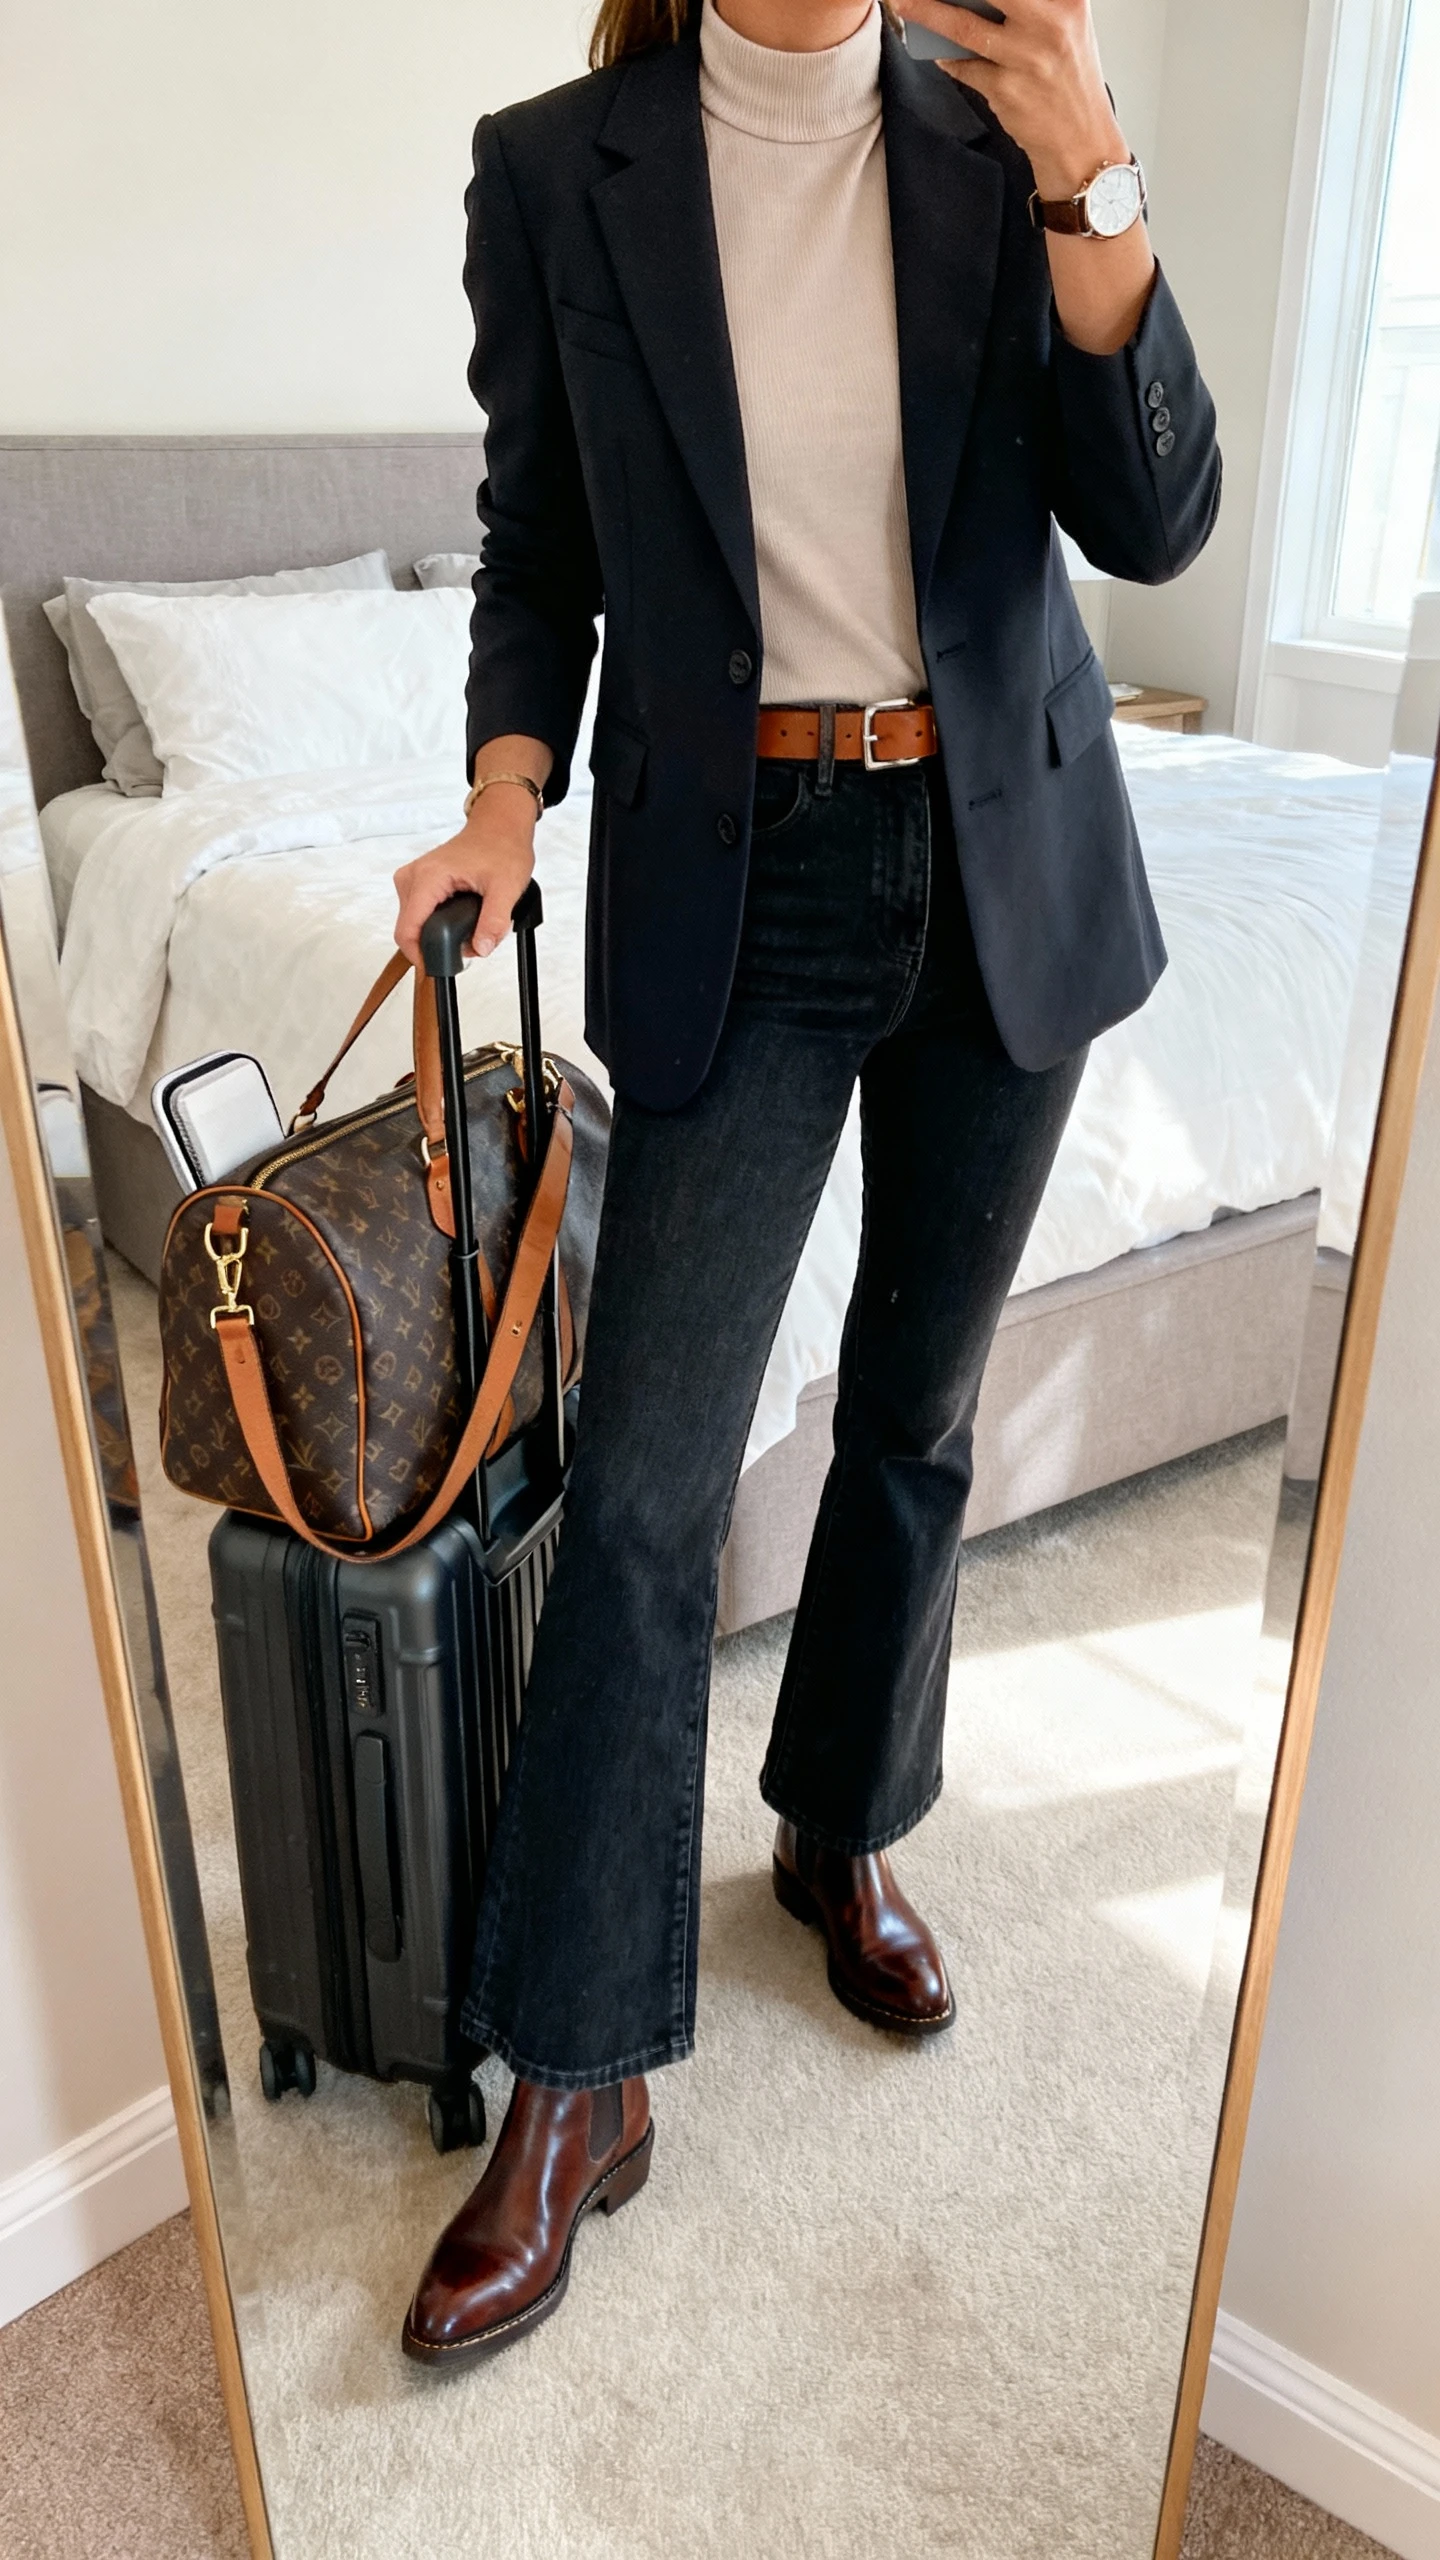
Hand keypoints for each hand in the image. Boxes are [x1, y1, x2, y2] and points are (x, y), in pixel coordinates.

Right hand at [393, 795, 535, 966]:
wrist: (499, 826)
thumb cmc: (502, 848)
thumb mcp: (506, 888)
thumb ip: (494, 921)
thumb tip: (481, 948)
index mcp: (428, 877)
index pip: (407, 930)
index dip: (420, 955)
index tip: (440, 967)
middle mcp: (412, 877)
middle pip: (410, 929)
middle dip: (437, 945)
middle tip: (472, 942)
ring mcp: (412, 878)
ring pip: (413, 923)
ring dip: (439, 934)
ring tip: (471, 925)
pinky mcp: (417, 881)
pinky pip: (418, 913)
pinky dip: (437, 922)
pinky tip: (460, 916)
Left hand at [893, 0, 1124, 200]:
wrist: (1082, 142)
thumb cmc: (1070, 81)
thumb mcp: (1065, 27)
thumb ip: (1031, 6)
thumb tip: (976, 0)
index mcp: (1069, 0)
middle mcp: (1050, 23)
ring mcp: (1027, 58)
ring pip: (963, 26)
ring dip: (927, 12)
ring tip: (905, 2)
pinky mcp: (1006, 90)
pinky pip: (964, 66)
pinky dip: (948, 57)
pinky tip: (941, 50)